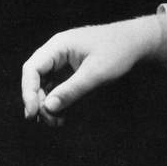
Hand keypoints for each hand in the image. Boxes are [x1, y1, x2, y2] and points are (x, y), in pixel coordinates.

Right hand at [21, 15, 164, 125]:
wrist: (138, 42)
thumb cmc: (119, 52)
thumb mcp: (96, 73)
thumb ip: (72, 90)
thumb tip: (48, 108)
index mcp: (59, 45)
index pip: (32, 69)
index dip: (28, 92)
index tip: (34, 113)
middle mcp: (58, 52)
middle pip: (36, 79)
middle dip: (39, 101)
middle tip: (48, 121)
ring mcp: (64, 60)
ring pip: (46, 85)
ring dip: (48, 104)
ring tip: (57, 122)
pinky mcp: (72, 69)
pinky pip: (57, 86)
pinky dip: (58, 101)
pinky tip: (62, 116)